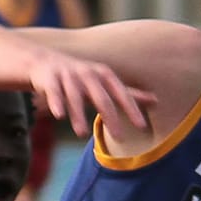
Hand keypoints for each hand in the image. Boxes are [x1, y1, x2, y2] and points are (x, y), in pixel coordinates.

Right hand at [27, 50, 154, 135]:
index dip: (132, 108)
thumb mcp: (105, 83)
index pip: (121, 93)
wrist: (43, 62)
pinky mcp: (49, 80)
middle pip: (101, 98)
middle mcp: (87, 74)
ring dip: (79, 115)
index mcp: (103, 75)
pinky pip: (54, 92)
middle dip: (111, 117)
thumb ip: (128, 93)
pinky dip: (56, 103)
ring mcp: (68, 76)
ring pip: (75, 97)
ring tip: (82, 134)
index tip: (142, 126)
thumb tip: (156, 100)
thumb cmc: (80, 77)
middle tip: (120, 138)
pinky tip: (59, 115)